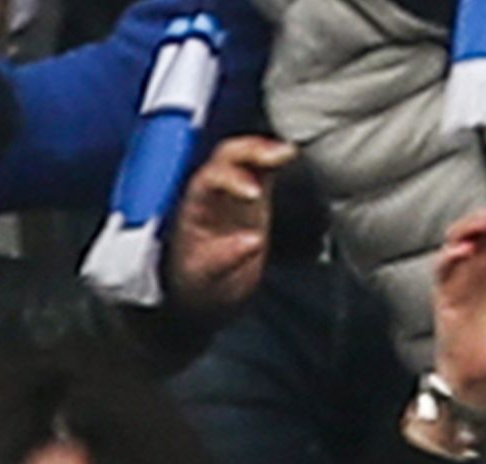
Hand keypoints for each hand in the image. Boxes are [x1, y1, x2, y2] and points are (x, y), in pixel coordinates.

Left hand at [164, 135, 295, 318]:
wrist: (205, 291)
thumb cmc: (198, 283)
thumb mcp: (205, 277)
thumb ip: (225, 257)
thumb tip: (252, 241)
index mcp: (195, 206)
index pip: (210, 178)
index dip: (232, 180)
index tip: (254, 194)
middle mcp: (212, 192)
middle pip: (227, 156)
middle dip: (251, 150)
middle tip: (278, 155)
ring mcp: (232, 192)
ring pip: (244, 156)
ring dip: (265, 149)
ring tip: (288, 151)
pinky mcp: (253, 196)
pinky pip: (261, 168)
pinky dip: (275, 158)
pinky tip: (290, 155)